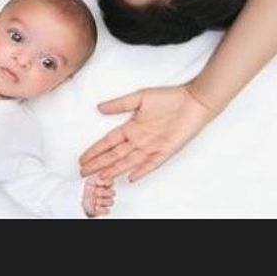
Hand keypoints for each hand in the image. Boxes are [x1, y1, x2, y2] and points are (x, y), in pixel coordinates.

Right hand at [79, 84, 216, 182]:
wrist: (194, 101)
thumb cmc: (169, 98)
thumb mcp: (140, 97)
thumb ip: (120, 104)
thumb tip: (99, 107)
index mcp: (132, 127)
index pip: (108, 142)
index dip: (95, 151)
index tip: (82, 158)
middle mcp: (139, 140)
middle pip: (114, 155)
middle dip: (99, 164)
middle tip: (84, 173)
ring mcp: (152, 146)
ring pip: (129, 161)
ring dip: (115, 170)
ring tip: (101, 178)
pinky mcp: (166, 151)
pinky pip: (152, 164)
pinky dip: (142, 171)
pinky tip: (131, 178)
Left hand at [82, 175, 115, 216]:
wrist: (83, 200)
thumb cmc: (88, 190)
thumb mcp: (89, 181)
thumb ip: (96, 179)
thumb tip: (102, 182)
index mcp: (105, 185)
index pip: (111, 182)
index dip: (108, 182)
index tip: (102, 183)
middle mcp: (107, 193)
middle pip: (113, 193)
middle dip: (104, 192)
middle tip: (96, 192)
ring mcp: (106, 201)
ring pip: (111, 202)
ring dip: (103, 201)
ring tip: (96, 201)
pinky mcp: (103, 209)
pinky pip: (107, 210)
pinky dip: (102, 209)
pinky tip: (96, 207)